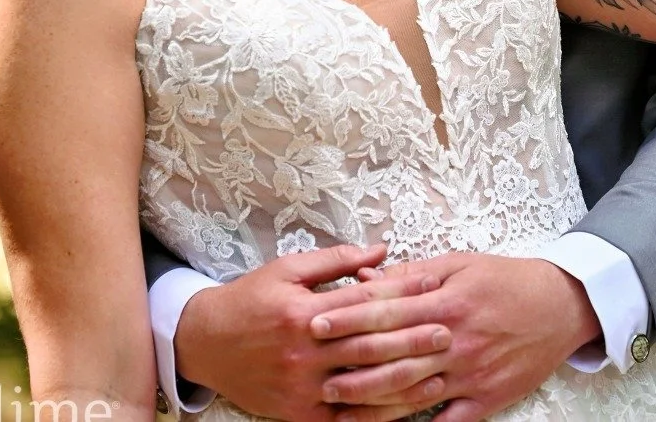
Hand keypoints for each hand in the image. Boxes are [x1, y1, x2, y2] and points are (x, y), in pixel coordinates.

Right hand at [173, 243, 451, 421]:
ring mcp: (301, 388)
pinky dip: (373, 418)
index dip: (401, 294)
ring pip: (361, 388)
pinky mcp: (298, 415)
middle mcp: (304, 351)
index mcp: (303, 310)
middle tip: (448, 334)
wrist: (207, 342)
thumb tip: (380, 251)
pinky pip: (343, 420)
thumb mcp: (288, 269)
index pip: (363, 302)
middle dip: (412, 340)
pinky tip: (399, 413)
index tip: (432, 286)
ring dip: (402, 384)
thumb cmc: (251, 298)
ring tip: (437, 376)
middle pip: (369, 347)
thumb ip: (336, 261)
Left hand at [310, 254, 600, 421]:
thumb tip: (366, 279)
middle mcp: (455, 338)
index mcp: (445, 301)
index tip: (315, 322)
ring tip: (338, 405)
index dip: (348, 317)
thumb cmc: (504, 279)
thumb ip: (411, 274)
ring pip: (413, 391)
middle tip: (314, 370)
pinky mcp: (487, 399)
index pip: (386, 310)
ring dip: (373, 401)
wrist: (559, 306)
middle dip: (350, 363)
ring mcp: (470, 372)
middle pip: (393, 354)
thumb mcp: (458, 264)